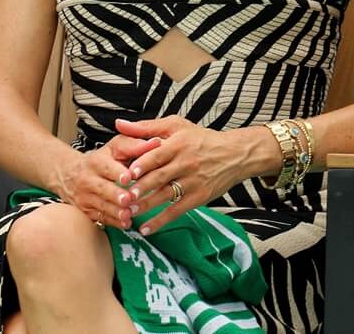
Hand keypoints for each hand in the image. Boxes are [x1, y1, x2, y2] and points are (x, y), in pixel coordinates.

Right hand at [55, 134, 160, 228]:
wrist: (69, 173)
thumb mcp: (115, 147)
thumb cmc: (102, 158)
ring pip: (101, 206)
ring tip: (129, 214)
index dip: (117, 172)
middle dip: (116, 195)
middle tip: (128, 199)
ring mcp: (85, 197)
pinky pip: (100, 218)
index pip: (107, 167)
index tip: (128, 177)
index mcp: (96, 162)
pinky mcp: (86, 211)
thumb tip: (157, 142)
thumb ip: (135, 145)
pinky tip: (125, 223)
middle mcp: (88, 180)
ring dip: (116, 211)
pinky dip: (113, 222)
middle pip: (102, 189)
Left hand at [115, 116, 268, 233]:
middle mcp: (186, 163)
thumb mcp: (176, 126)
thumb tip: (118, 124)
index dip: (142, 165)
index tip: (128, 174)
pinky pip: (176, 211)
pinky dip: (160, 221)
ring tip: (128, 212)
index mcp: (179, 144)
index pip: (158, 155)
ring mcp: (193, 181)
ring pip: (166, 195)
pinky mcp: (199, 197)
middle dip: (141, 189)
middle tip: (123, 198)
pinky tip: (145, 229)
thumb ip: (146, 127)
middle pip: (160, 177)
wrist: (235, 154)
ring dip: (146, 206)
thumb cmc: (201, 138)